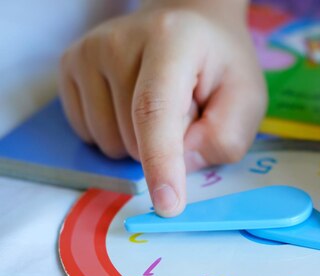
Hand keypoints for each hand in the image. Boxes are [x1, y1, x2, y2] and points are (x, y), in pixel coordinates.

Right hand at [58, 0, 266, 215]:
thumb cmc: (220, 64)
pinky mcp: (69, 68)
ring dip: (142, 144)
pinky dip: (119, 136)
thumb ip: (225, 137)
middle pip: (135, 138)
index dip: (161, 162)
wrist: (187, 23)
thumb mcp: (246, 98)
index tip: (168, 205)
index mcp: (171, 41)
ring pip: (110, 144)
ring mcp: (86, 54)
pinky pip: (90, 136)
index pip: (156, 110)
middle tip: (189, 111)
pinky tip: (135, 106)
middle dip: (168, 148)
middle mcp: (118, 42)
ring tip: (165, 106)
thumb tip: (180, 167)